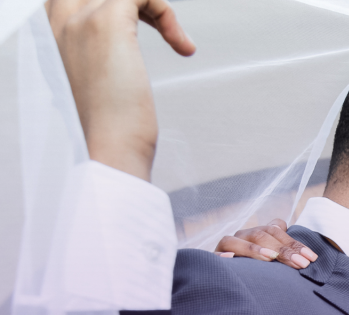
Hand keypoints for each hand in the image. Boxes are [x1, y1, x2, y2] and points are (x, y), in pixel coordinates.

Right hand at [47, 0, 195, 179]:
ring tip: (177, 39)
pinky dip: (167, 14)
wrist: (107, 151)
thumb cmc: (107, 132)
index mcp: (51, 38)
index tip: (143, 27)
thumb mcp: (95, 89)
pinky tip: (182, 46)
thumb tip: (116, 63)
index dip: (113, 6)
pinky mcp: (107, 23)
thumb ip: (98, 65)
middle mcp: (59, 23)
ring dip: (156, 9)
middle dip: (132, 3)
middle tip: (161, 26)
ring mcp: (79, 19)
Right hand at [215, 220, 317, 268]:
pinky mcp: (213, 260)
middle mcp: (242, 237)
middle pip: (261, 235)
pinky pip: (214, 257)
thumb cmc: (261, 271)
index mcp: (258, 234)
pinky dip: (221, 257)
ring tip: (271, 258)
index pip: (276, 230)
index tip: (311, 258)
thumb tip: (310, 258)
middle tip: (300, 264)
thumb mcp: (276, 261)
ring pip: (236, 241)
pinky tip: (229, 259)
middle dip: (282, 249)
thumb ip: (289, 253)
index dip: (294, 243)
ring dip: (254, 249)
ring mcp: (226, 247)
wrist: (231, 284)